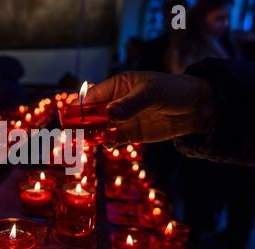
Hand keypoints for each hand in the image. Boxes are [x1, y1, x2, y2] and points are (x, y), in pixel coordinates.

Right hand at [82, 71, 214, 144]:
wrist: (197, 108)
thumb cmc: (174, 91)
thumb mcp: (152, 93)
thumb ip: (130, 104)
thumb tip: (109, 114)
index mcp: (117, 86)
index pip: (92, 96)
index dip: (79, 107)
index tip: (69, 117)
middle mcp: (116, 102)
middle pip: (92, 114)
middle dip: (81, 123)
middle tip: (72, 134)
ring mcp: (122, 119)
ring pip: (100, 128)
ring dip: (92, 135)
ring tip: (85, 142)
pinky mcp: (131, 134)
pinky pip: (113, 139)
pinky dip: (107, 143)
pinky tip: (107, 144)